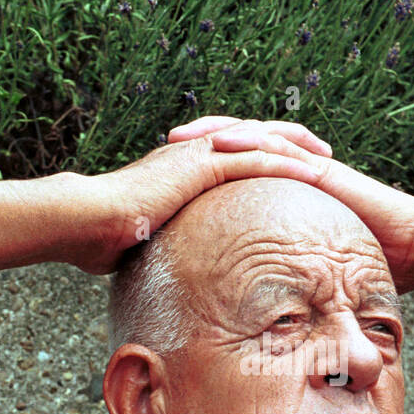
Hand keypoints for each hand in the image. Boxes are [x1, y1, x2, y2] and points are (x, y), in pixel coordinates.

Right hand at [80, 118, 333, 274]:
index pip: (233, 154)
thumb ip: (161, 248)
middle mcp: (194, 151)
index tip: (288, 171)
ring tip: (328, 159)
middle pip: (255, 137)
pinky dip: (286, 163)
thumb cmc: (102, 238)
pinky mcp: (202, 164)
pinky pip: (255, 159)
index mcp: (184, 167)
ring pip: (261, 141)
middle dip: (290, 143)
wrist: (85, 220)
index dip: (263, 158)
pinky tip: (313, 172)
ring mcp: (198, 154)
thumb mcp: (142, 242)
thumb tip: (165, 276)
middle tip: (321, 155)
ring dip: (297, 148)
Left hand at [166, 116, 413, 292]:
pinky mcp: (321, 168)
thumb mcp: (313, 271)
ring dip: (215, 133)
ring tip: (181, 137)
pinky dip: (252, 141)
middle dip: (199, 142)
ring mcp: (307, 165)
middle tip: (162, 145)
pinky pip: (282, 147)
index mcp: (286, 192)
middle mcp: (292, 172)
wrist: (412, 247)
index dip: (202, 169)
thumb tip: (255, 310)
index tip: (167, 175)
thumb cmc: (368, 264)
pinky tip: (224, 143)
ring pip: (254, 136)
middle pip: (237, 145)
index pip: (237, 171)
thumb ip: (286, 277)